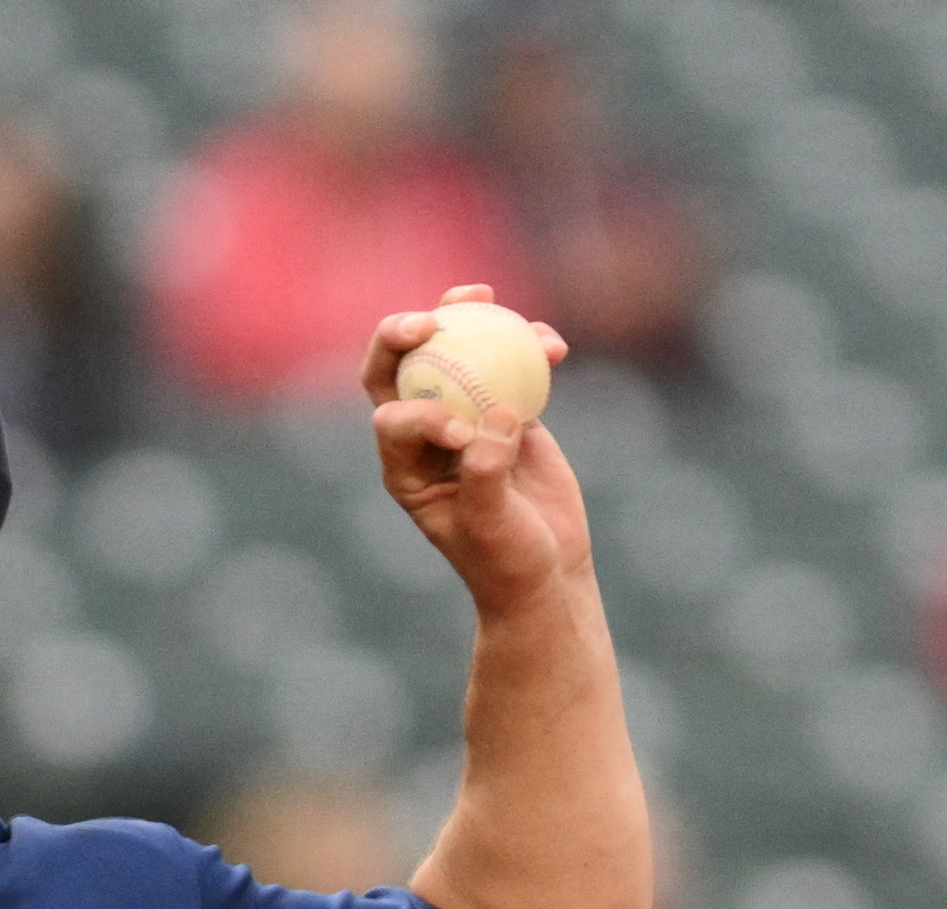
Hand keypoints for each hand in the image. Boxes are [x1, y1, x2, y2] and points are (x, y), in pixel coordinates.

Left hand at [367, 289, 592, 616]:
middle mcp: (426, 434)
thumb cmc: (507, 561)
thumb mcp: (491, 528)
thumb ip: (485, 474)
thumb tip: (497, 414)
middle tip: (431, 320)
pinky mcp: (509, 411)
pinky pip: (511, 367)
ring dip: (466, 320)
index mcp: (404, 466)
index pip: (393, 419)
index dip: (421, 413)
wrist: (548, 571)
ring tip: (486, 299)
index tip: (464, 435)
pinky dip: (529, 348)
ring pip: (454, 354)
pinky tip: (553, 345)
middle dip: (401, 335)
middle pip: (399, 369)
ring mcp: (467, 416)